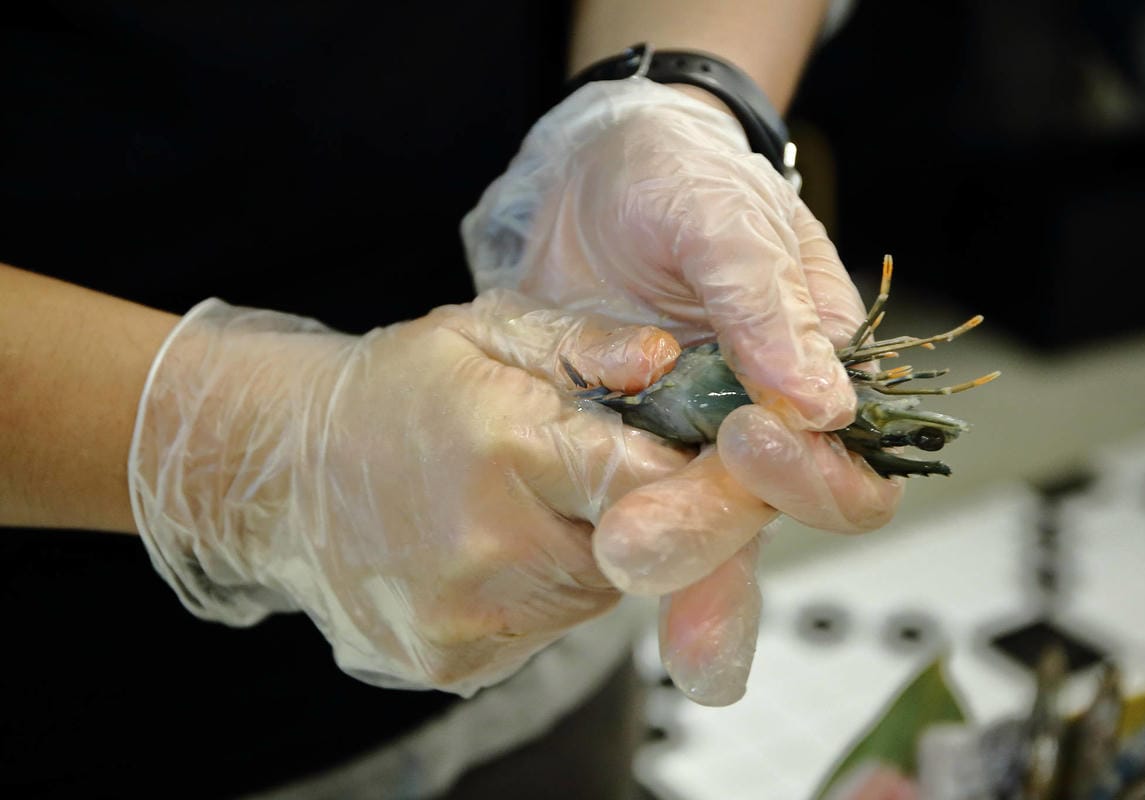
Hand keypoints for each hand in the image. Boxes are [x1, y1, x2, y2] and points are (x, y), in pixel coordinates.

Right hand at [130, 289, 708, 694]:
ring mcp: (469, 616)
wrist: (281, 473)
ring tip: (530, 506)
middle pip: (636, 550)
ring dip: (589, 553)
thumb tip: (670, 363)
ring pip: (595, 596)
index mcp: (505, 446)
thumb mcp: (484, 330)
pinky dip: (541, 594)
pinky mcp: (454, 663)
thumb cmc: (394, 390)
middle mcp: (489, 545)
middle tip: (591, 473)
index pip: (649, 483)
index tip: (695, 459)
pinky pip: (544, 632)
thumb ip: (584, 343)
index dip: (693, 476)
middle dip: (635, 513)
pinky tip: (493, 549)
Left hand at [463, 79, 902, 701]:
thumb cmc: (679, 178)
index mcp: (815, 374)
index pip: (846, 467)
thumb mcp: (722, 216)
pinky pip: (619, 505)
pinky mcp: (620, 451)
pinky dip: (602, 537)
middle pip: (759, 519)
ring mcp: (684, 447)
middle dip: (701, 533)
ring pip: (694, 535)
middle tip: (632, 542)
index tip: (747, 436)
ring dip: (662, 565)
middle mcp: (759, 428)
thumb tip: (826, 406)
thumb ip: (767, 302)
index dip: (809, 475)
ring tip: (612, 564)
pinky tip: (578, 564)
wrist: (593, 178)